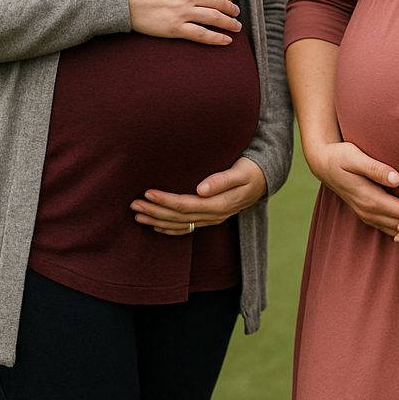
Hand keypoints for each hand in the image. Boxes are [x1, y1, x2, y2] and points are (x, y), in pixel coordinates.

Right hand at [124, 0, 241, 44]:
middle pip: (218, 2)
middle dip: (231, 8)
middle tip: (236, 13)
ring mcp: (183, 12)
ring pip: (214, 18)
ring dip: (229, 23)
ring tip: (236, 27)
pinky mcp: (175, 28)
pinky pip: (201, 35)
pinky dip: (217, 39)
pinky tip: (226, 41)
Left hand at [132, 156, 268, 235]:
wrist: (266, 179)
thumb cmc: (252, 170)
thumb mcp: (241, 171)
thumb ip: (222, 180)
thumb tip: (201, 189)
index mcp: (218, 204)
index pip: (185, 205)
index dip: (164, 200)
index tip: (147, 193)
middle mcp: (213, 215)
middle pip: (178, 217)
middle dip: (154, 211)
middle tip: (133, 204)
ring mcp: (212, 219)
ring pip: (180, 225)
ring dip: (157, 221)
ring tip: (137, 215)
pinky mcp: (211, 218)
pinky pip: (187, 228)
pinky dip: (170, 229)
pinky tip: (156, 227)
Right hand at [306, 139, 398, 237]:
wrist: (323, 164)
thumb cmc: (341, 156)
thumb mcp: (355, 158)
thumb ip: (376, 168)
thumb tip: (398, 179)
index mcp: (370, 199)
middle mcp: (369, 212)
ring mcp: (368, 215)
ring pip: (396, 230)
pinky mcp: (368, 213)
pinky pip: (390, 227)